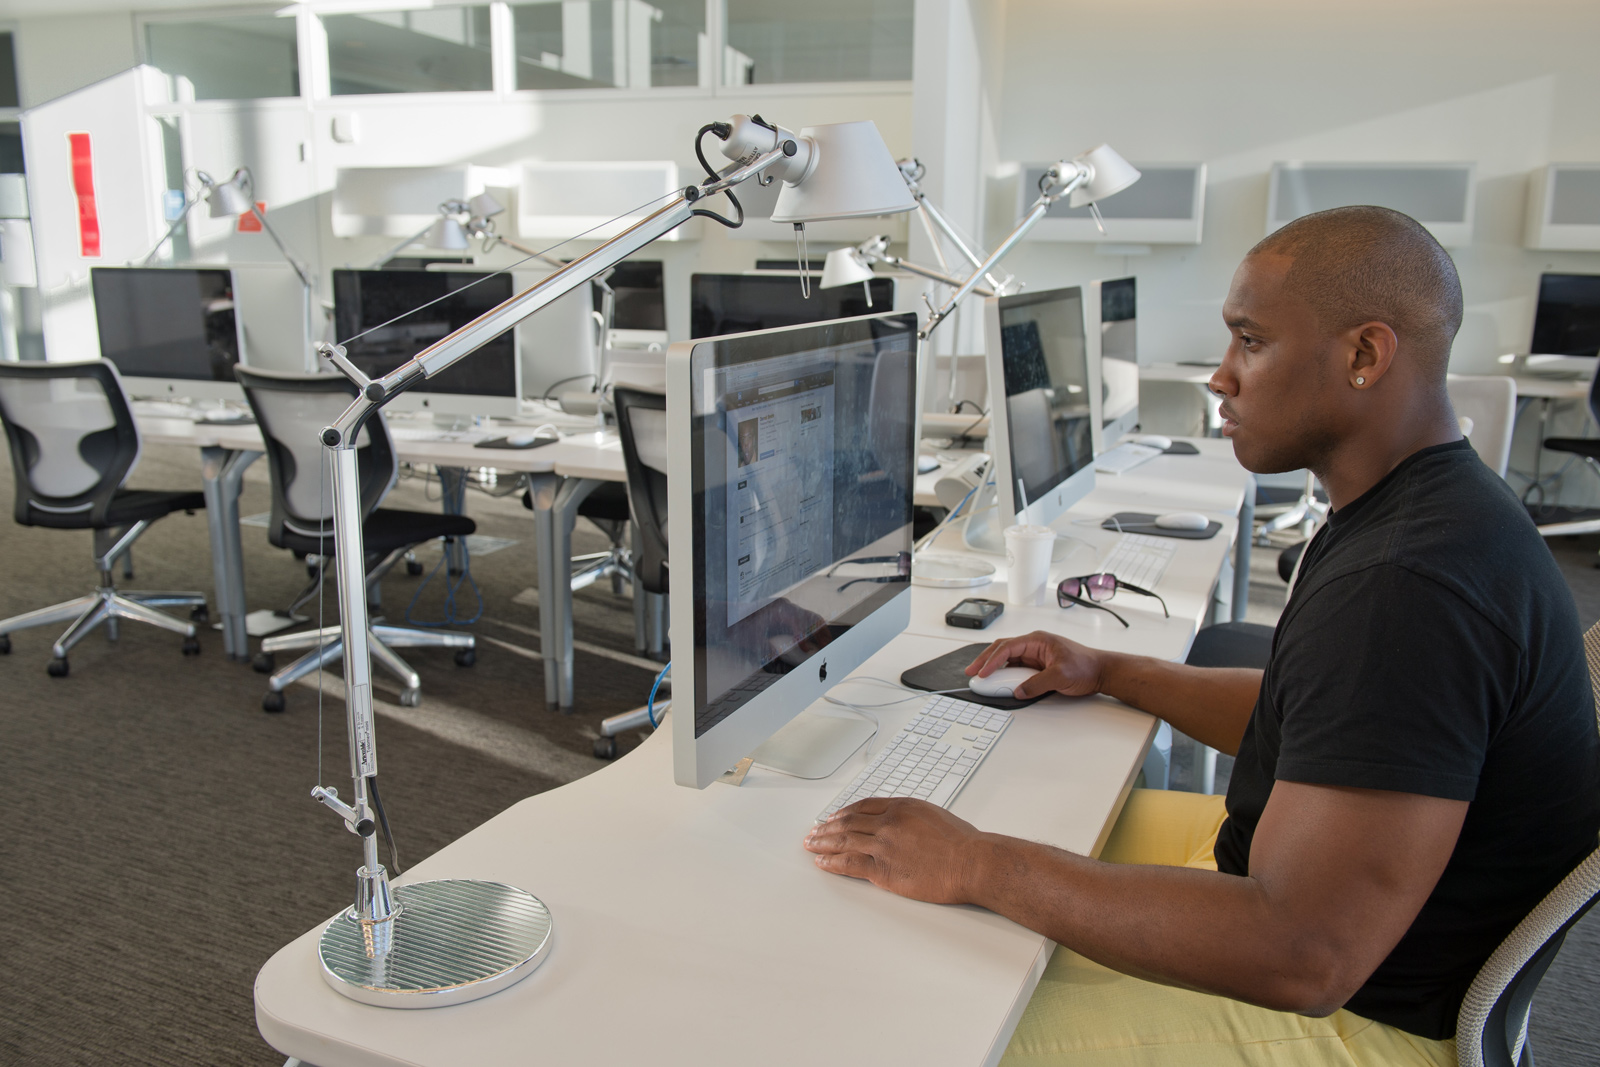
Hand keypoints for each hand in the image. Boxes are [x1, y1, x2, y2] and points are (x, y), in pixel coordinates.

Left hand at [803, 798, 986, 903]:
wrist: (971, 862)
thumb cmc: (963, 843)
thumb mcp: (933, 815)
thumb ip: (911, 818)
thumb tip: (900, 824)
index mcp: (901, 806)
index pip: (863, 806)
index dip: (844, 812)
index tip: (834, 816)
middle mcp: (888, 822)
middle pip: (848, 822)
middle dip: (827, 827)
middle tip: (814, 830)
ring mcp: (883, 845)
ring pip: (843, 841)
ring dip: (823, 842)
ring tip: (811, 844)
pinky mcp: (882, 869)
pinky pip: (849, 864)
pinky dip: (832, 862)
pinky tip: (822, 862)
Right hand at [965, 630, 1108, 699]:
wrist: (1101, 672)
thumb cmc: (1086, 666)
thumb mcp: (1060, 676)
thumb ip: (1037, 684)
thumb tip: (1019, 691)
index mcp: (1037, 640)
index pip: (1007, 647)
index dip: (991, 660)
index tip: (982, 672)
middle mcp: (1034, 646)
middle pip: (1002, 650)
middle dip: (985, 660)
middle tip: (971, 671)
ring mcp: (1035, 656)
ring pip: (1007, 659)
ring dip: (994, 668)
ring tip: (981, 677)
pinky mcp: (1037, 667)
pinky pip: (1016, 669)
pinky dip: (1005, 675)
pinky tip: (999, 682)